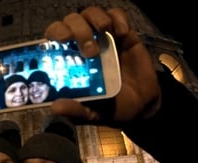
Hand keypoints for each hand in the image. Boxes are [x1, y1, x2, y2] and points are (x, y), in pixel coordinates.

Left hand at [45, 6, 160, 125]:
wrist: (143, 106)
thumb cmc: (112, 108)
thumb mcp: (93, 114)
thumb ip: (76, 111)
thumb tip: (56, 108)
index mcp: (70, 61)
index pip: (54, 38)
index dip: (55, 33)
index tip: (62, 40)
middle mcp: (83, 45)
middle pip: (71, 21)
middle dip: (76, 28)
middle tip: (89, 49)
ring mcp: (103, 38)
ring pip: (91, 13)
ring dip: (95, 19)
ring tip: (104, 33)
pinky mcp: (124, 34)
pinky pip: (117, 14)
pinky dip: (118, 18)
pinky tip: (122, 32)